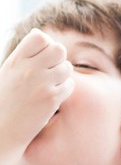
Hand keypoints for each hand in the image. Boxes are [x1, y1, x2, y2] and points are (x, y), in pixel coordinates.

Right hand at [0, 29, 73, 164]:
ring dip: (63, 74)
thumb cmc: (6, 100)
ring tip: (52, 84)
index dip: (46, 44)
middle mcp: (28, 69)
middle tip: (51, 70)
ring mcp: (41, 84)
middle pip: (59, 49)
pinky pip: (70, 84)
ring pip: (67, 67)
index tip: (42, 57)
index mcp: (16, 60)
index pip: (40, 37)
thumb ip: (25, 56)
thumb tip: (42, 36)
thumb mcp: (9, 72)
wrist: (4, 128)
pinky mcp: (51, 99)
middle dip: (58, 59)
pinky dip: (65, 89)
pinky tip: (54, 96)